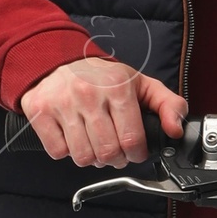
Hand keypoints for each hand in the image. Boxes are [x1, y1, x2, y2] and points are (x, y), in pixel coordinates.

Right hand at [19, 55, 186, 168]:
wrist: (58, 58)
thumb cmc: (102, 77)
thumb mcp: (141, 84)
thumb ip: (168, 105)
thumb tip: (176, 130)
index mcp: (117, 88)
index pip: (131, 140)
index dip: (136, 154)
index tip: (134, 151)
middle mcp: (88, 94)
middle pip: (107, 153)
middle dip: (115, 159)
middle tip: (114, 151)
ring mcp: (62, 103)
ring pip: (83, 157)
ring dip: (92, 159)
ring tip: (94, 144)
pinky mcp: (40, 111)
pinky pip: (58, 152)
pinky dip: (66, 152)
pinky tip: (73, 137)